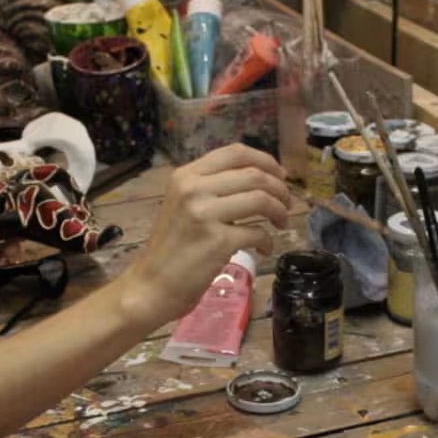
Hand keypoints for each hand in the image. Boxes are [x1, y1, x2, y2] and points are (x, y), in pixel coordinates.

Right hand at [117, 145, 294, 328]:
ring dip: (280, 211)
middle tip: (286, 204)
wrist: (151, 285)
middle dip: (279, 189)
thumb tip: (259, 179)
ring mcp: (205, 214)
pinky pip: (258, 232)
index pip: (235, 152)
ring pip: (261, 199)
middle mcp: (194, 188)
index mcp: (186, 175)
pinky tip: (264, 248)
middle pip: (254, 175)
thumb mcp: (183, 204)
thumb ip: (212, 188)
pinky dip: (268, 240)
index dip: (265, 160)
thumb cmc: (171, 248)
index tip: (280, 176)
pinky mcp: (218, 241)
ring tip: (281, 223)